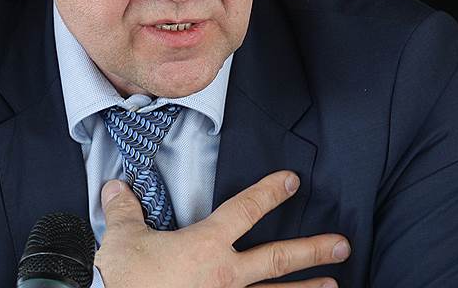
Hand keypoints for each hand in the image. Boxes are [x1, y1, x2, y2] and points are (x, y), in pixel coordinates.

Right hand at [94, 170, 349, 287]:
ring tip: (334, 285)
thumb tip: (115, 187)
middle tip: (342, 244)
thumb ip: (125, 211)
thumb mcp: (121, 240)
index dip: (269, 192)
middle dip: (312, 250)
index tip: (292, 180)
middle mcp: (226, 276)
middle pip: (277, 258)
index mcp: (205, 246)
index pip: (244, 211)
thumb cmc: (123, 280)